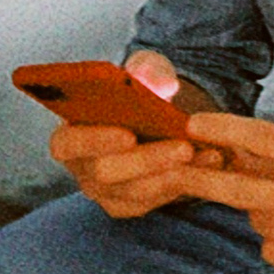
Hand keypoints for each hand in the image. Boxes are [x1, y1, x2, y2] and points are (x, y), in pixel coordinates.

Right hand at [50, 52, 222, 221]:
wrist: (158, 117)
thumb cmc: (142, 94)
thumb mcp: (146, 71)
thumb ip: (149, 70)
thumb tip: (160, 84)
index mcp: (71, 132)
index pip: (65, 145)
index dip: (93, 141)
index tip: (128, 134)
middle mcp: (81, 167)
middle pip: (105, 173)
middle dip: (147, 159)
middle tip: (184, 147)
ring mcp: (104, 191)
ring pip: (135, 191)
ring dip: (173, 172)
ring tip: (208, 154)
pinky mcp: (129, 204)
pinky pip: (154, 200)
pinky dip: (183, 182)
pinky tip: (208, 162)